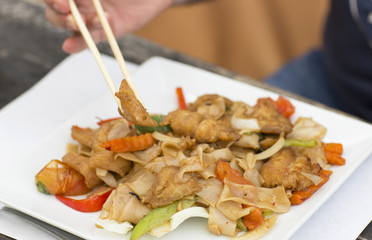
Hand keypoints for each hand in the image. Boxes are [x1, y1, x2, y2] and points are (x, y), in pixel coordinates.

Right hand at [44, 0, 174, 52]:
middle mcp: (81, 1)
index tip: (62, 1)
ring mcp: (91, 16)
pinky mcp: (104, 31)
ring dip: (69, 24)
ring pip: (69, 24)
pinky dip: (77, 43)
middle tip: (66, 9)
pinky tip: (69, 45)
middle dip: (58, 11)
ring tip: (79, 23)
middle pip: (56, 9)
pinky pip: (87, 39)